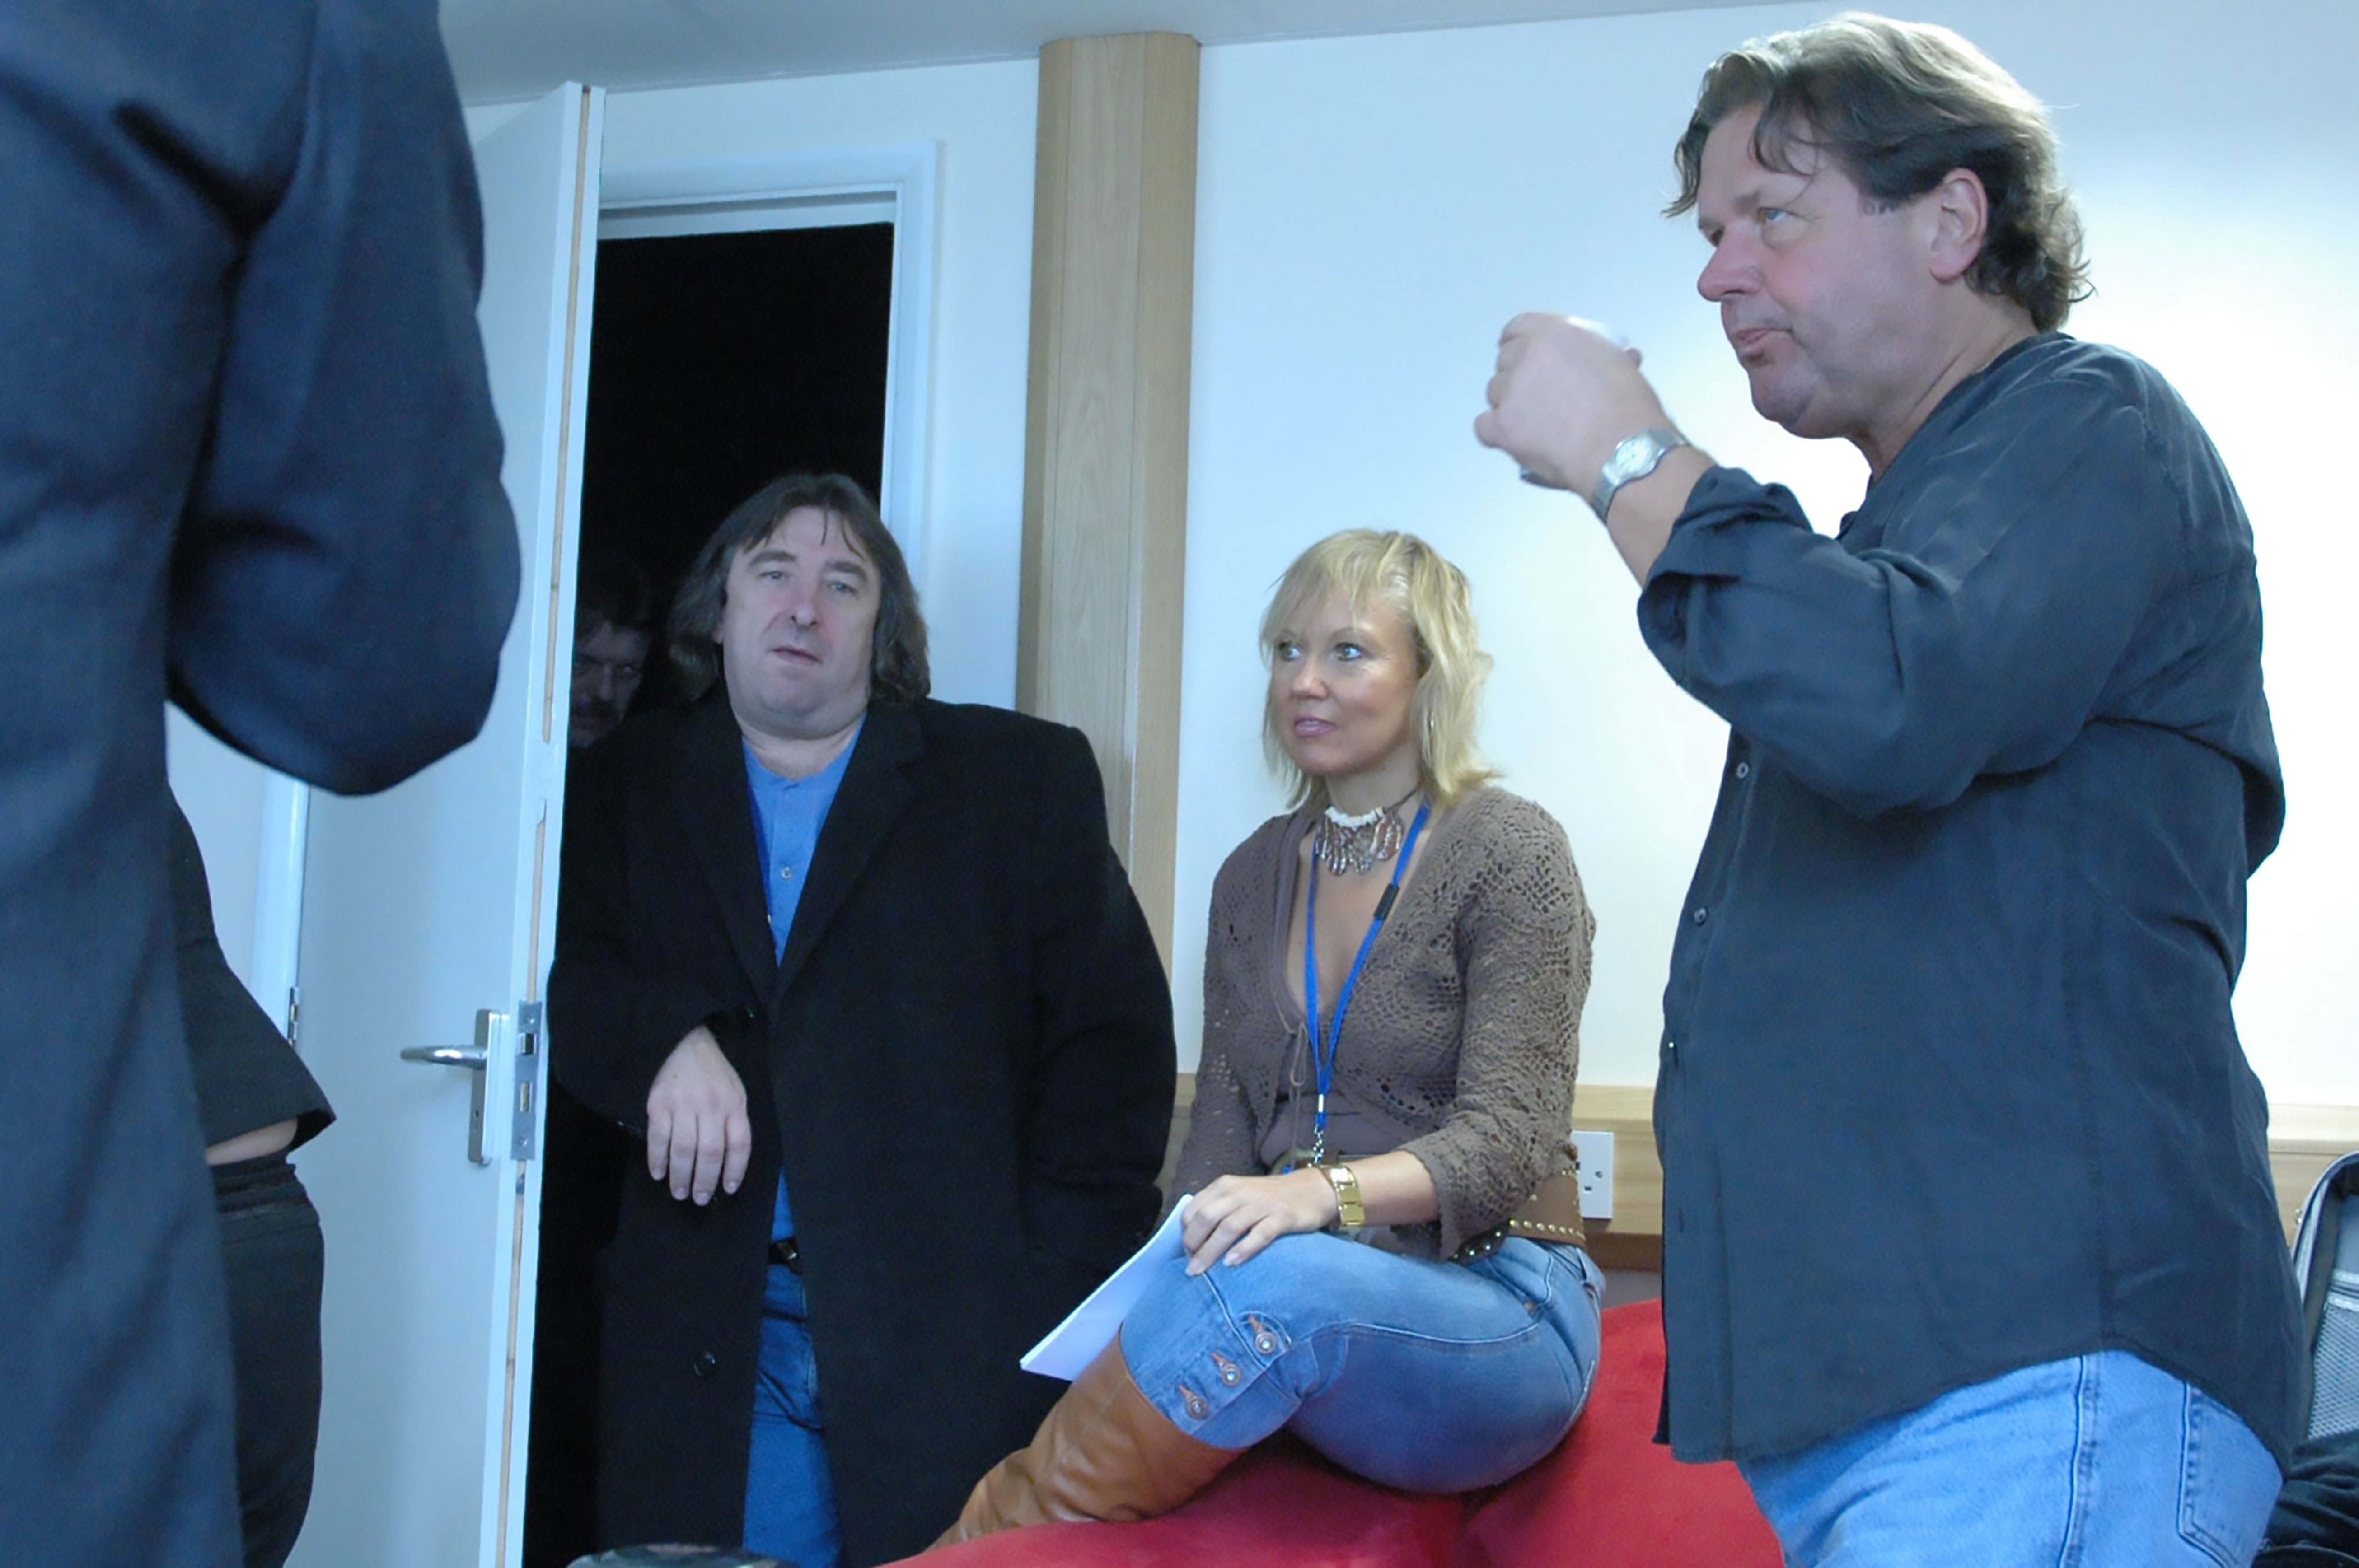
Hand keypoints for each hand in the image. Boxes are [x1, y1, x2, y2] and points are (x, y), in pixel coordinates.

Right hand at [645, 1025, 750, 1204]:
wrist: (684, 1042)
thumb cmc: (713, 1073)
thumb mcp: (735, 1091)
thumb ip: (735, 1121)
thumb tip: (730, 1161)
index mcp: (734, 1104)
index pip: (739, 1144)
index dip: (735, 1170)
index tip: (728, 1189)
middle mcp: (710, 1106)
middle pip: (710, 1152)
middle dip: (705, 1180)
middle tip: (699, 1199)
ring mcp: (683, 1104)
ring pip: (684, 1149)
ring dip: (680, 1176)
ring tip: (679, 1192)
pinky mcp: (658, 1103)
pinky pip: (658, 1138)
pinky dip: (658, 1159)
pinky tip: (658, 1173)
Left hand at [1180, 1169, 1337, 1274]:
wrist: (1312, 1189)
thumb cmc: (1269, 1198)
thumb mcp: (1239, 1195)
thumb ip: (1218, 1210)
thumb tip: (1194, 1240)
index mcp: (1225, 1186)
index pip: (1194, 1209)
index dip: (1186, 1233)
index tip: (1186, 1253)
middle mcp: (1240, 1192)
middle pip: (1207, 1218)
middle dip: (1194, 1244)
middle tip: (1191, 1267)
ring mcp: (1261, 1204)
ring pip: (1229, 1227)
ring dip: (1211, 1251)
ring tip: (1202, 1272)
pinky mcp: (1282, 1217)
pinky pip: (1259, 1234)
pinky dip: (1243, 1249)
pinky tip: (1232, 1263)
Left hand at [1475, 314, 1669, 498]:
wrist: (1622, 449)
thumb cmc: (1629, 407)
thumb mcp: (1618, 363)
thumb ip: (1596, 356)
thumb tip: (1612, 360)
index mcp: (1555, 333)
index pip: (1519, 327)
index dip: (1518, 341)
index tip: (1522, 353)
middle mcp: (1526, 356)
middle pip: (1505, 361)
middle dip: (1517, 376)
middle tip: (1537, 396)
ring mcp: (1511, 391)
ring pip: (1495, 392)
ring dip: (1509, 404)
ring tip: (1535, 424)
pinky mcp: (1502, 426)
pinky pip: (1484, 426)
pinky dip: (1496, 433)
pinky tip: (1515, 440)